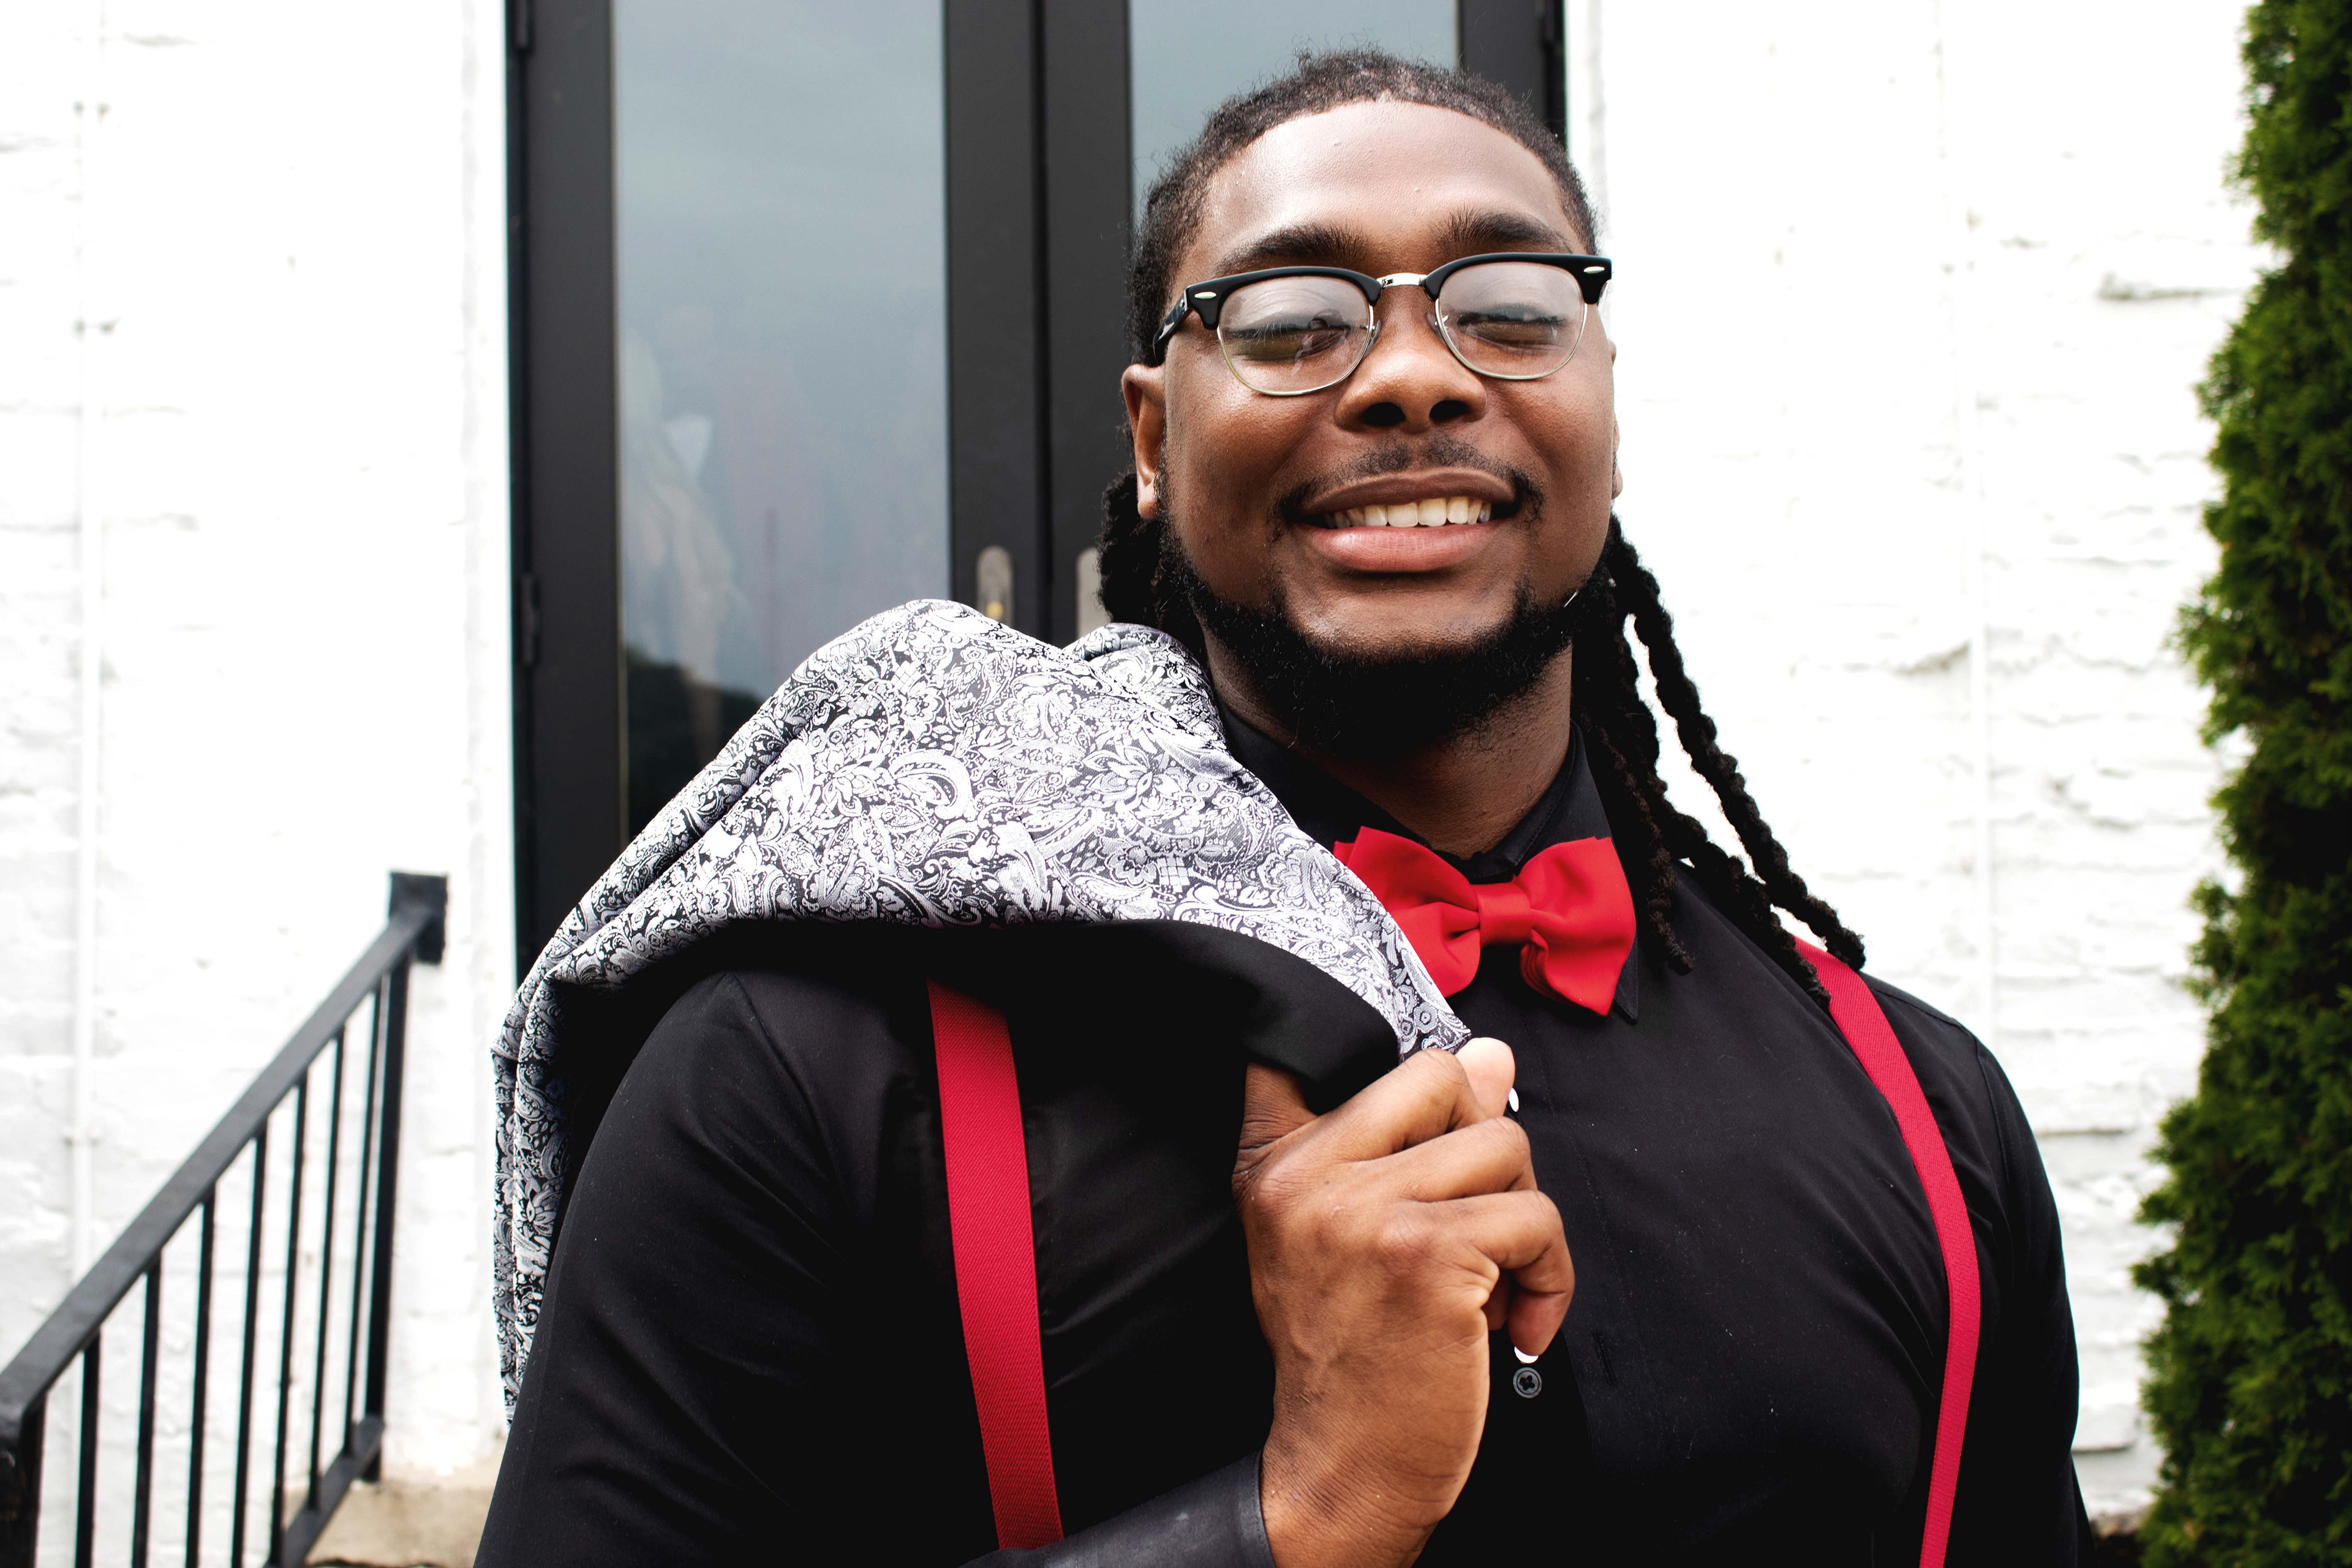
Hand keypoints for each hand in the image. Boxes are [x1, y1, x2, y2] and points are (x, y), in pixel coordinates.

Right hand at [1233, 1038, 1572, 1567]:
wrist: (1345, 1467)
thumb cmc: (1353, 1356)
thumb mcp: (1350, 1237)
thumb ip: (1407, 1142)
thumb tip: (1493, 1053)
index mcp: (1275, 1164)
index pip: (1301, 1047)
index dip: (1371, 1042)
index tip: (1423, 1068)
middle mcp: (1307, 1175)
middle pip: (1441, 1076)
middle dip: (1484, 1142)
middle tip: (1475, 1219)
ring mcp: (1366, 1210)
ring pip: (1504, 1145)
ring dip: (1522, 1220)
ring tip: (1491, 1281)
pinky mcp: (1429, 1254)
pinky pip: (1535, 1220)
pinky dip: (1550, 1276)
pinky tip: (1514, 1322)